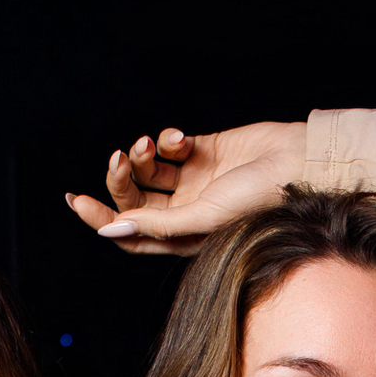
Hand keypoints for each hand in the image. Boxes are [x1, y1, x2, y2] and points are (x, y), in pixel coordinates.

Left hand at [65, 122, 306, 255]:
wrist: (297, 162)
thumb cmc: (259, 198)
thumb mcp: (204, 217)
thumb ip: (158, 224)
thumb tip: (111, 229)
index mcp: (182, 237)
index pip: (131, 235)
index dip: (101, 221)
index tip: (78, 201)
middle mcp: (184, 212)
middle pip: (134, 201)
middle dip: (119, 179)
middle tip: (118, 159)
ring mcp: (193, 181)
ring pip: (148, 171)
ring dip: (141, 155)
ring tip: (149, 146)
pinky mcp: (202, 151)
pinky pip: (169, 146)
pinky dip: (167, 139)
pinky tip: (181, 139)